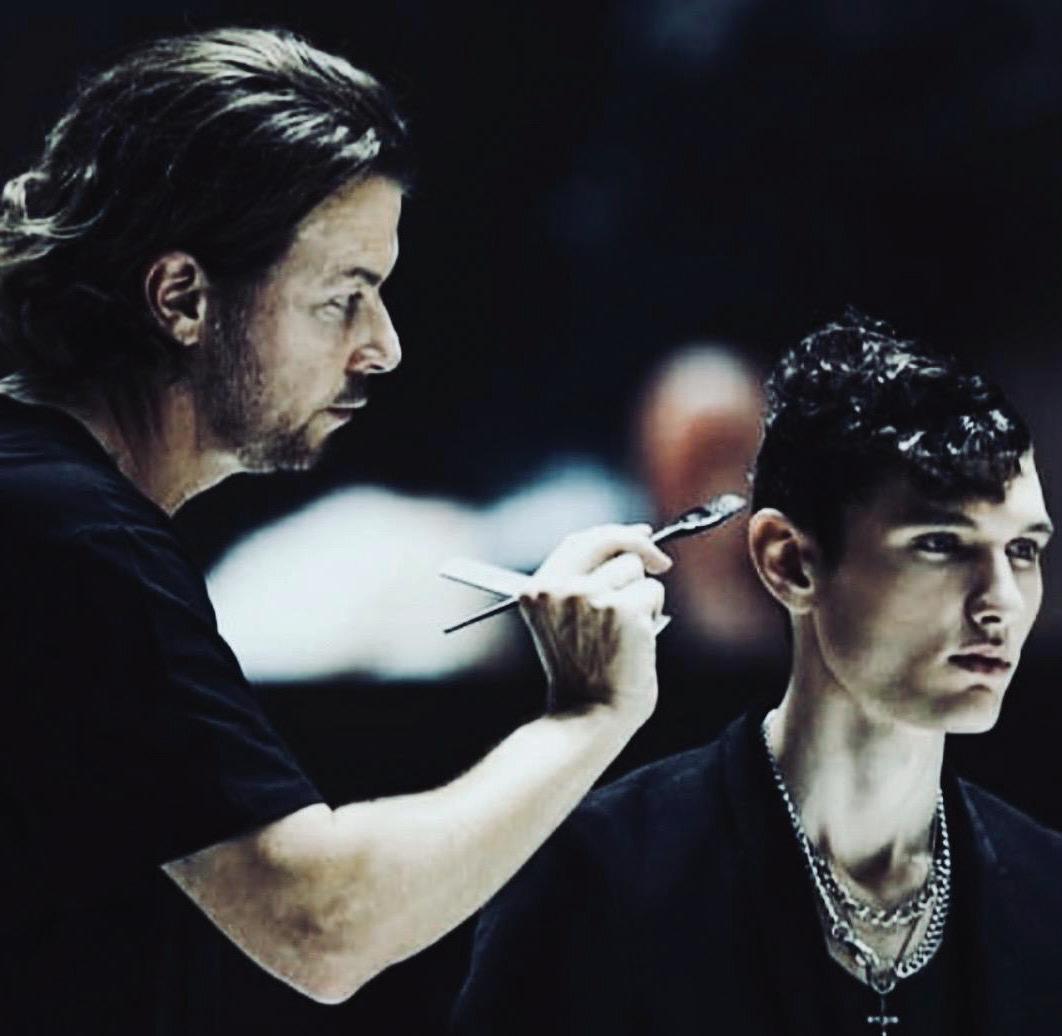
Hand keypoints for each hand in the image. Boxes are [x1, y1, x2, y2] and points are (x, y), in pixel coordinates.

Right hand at [518, 524, 670, 721]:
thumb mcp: (565, 623)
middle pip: (608, 540)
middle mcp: (559, 587)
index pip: (578, 541)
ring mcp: (589, 595)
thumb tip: (633, 548)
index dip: (613, 534)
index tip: (640, 535)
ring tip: (626, 633)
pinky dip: (652, 615)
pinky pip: (652, 593)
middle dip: (640, 546)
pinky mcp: (622, 609)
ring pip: (634, 569)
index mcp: (537, 590)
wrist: (588, 718)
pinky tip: (636, 642)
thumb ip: (582, 585)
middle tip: (661, 562)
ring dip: (641, 595)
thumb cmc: (584, 677)